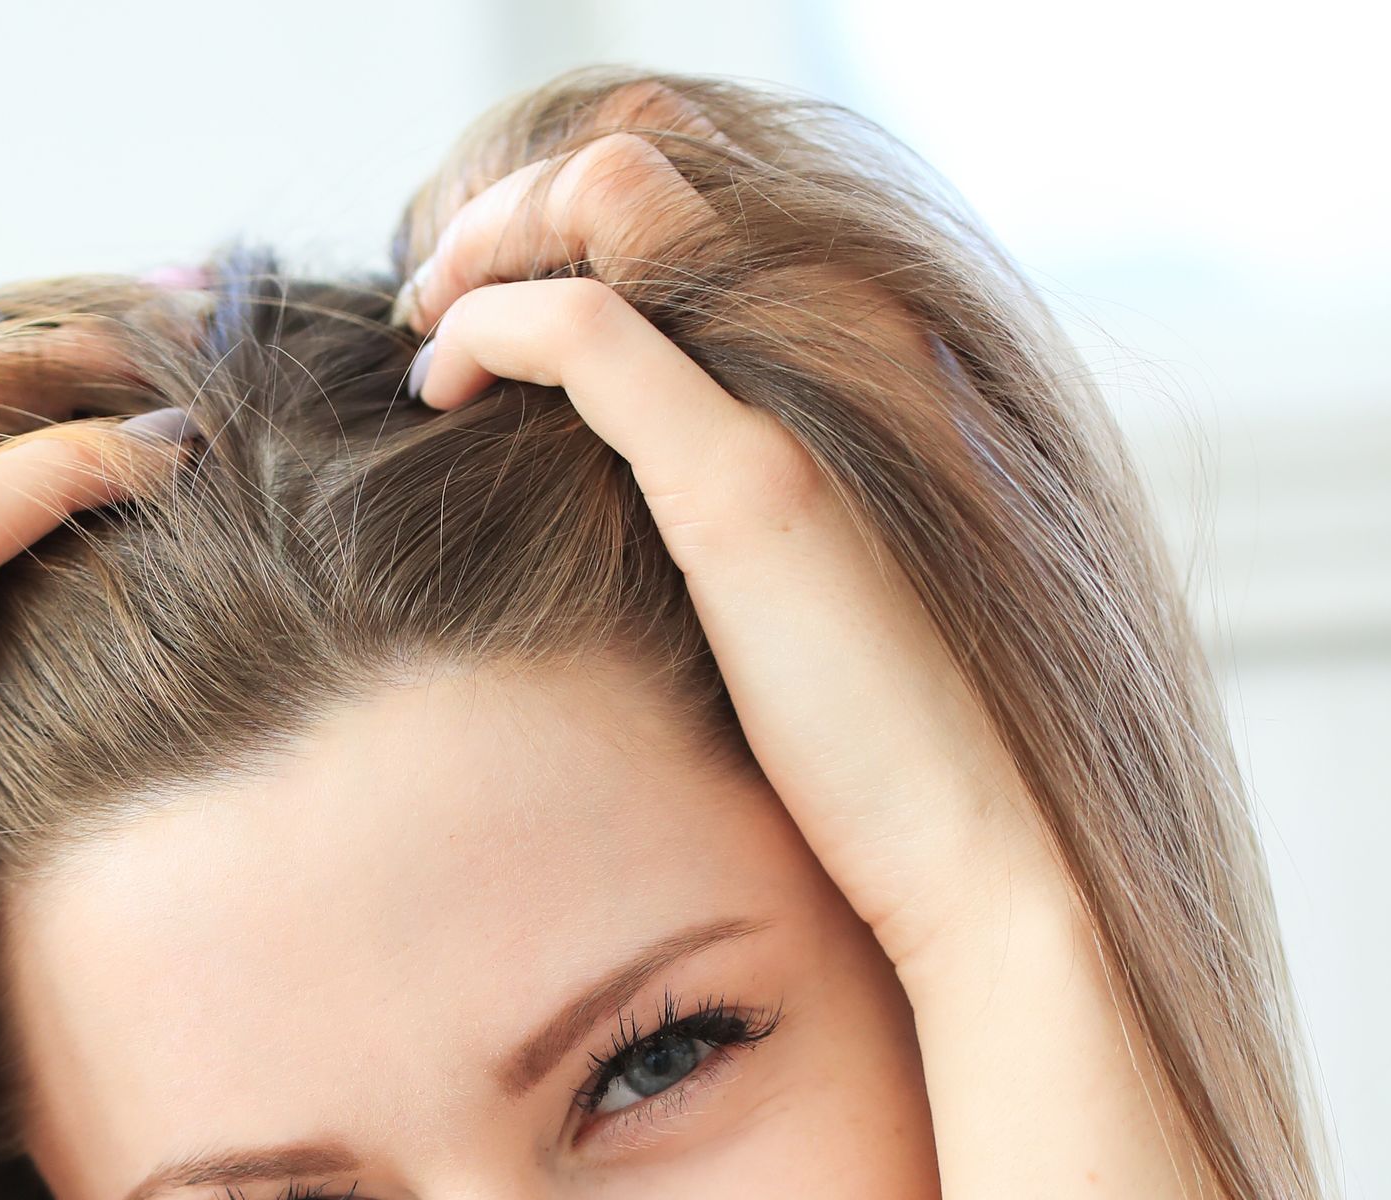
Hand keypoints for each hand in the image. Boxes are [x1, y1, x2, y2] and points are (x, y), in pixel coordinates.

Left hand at [394, 97, 1073, 988]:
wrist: (962, 839)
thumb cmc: (872, 746)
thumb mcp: (790, 584)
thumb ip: (724, 498)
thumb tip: (622, 491)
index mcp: (857, 348)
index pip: (685, 202)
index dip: (565, 224)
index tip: (481, 310)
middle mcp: (839, 332)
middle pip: (638, 169)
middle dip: (509, 214)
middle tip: (429, 307)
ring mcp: (796, 391)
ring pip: (608, 203)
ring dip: (488, 245)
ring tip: (428, 332)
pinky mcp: (745, 478)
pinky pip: (583, 331)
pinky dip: (488, 327)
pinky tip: (441, 384)